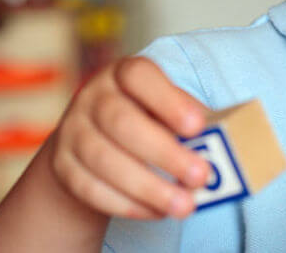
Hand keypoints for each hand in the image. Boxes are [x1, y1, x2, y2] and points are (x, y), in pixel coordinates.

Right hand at [48, 56, 210, 219]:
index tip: (198, 127)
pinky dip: (127, 204)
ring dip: (148, 187)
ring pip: (103, 160)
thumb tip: (223, 144)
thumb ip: (189, 120)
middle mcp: (93, 97)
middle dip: (164, 153)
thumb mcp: (167, 108)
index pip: (139, 76)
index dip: (168, 100)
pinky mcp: (62, 165)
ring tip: (184, 205)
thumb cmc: (148, 119)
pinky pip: (89, 188)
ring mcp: (72, 130)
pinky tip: (157, 212)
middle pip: (121, 122)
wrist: (92, 140)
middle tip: (200, 177)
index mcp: (124, 74)